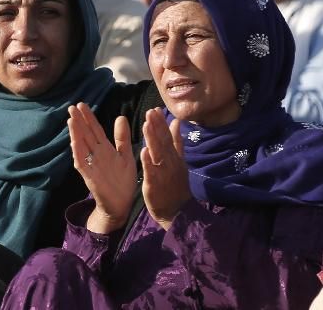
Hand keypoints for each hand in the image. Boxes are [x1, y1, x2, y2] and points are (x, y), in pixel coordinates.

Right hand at [68, 103, 137, 233]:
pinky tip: (74, 142)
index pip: (95, 129)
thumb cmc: (123, 180)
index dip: (89, 117)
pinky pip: (82, 163)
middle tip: (72, 107)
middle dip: (79, 121)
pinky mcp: (90, 176)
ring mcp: (91, 164)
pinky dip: (78, 152)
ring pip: (81, 146)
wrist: (121, 204)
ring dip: (76, 133)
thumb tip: (120, 117)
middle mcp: (96, 154)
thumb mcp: (126, 156)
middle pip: (86, 134)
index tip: (82, 104)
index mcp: (105, 148)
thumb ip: (121, 138)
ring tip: (71, 120)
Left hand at [140, 108, 191, 231]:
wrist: (178, 212)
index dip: (162, 123)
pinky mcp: (155, 185)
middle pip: (163, 142)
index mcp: (174, 157)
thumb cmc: (176, 185)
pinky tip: (143, 151)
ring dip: (152, 139)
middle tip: (150, 111)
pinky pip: (151, 172)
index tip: (155, 109)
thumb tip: (176, 123)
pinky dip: (148, 162)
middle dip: (157, 127)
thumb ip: (177, 143)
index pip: (168, 137)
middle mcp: (170, 163)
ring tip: (147, 125)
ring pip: (157, 154)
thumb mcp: (179, 162)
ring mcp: (163, 174)